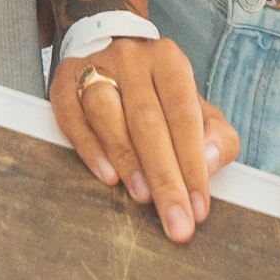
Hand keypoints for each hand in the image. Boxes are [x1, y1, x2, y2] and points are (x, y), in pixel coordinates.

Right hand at [50, 37, 236, 241]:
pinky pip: (72, 116)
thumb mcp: (198, 110)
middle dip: (164, 177)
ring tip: (143, 197)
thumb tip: (208, 160)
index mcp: (170, 61)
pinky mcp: (64, 82)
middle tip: (175, 221)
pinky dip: (89, 149)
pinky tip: (107, 177)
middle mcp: (132, 58)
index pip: (184, 114)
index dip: (192, 163)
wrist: (115, 60)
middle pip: (147, 120)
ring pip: (106, 111)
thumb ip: (216, 135)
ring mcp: (95, 67)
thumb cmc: (162, 98)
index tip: (198, 209)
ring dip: (126, 158)